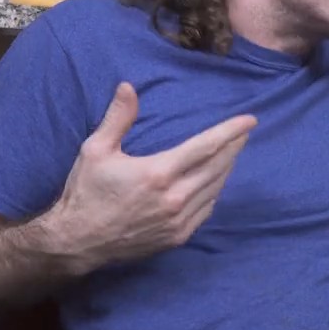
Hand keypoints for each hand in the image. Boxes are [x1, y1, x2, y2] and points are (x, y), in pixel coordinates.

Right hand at [43, 82, 255, 272]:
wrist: (78, 242)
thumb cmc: (85, 193)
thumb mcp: (95, 150)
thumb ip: (117, 118)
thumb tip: (128, 87)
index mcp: (158, 173)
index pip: (205, 146)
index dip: (230, 132)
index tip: (250, 121)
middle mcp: (174, 198)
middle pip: (217, 167)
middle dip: (234, 147)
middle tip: (244, 133)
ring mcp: (178, 221)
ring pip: (214, 189)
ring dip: (226, 169)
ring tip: (232, 153)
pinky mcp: (177, 237)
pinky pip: (206, 211)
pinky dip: (214, 193)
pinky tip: (214, 183)